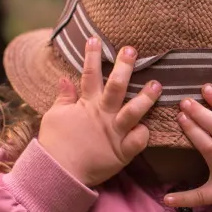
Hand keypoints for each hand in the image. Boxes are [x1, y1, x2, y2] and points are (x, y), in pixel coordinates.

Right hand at [38, 37, 161, 186]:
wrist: (58, 172)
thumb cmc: (56, 144)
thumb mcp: (55, 116)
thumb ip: (64, 98)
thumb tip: (64, 79)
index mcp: (86, 105)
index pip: (89, 75)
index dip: (92, 56)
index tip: (95, 38)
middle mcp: (103, 115)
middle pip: (116, 87)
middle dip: (125, 67)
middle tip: (132, 51)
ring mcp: (114, 132)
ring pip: (133, 111)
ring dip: (146, 97)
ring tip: (157, 85)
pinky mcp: (122, 152)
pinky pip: (138, 140)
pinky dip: (144, 134)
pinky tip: (149, 127)